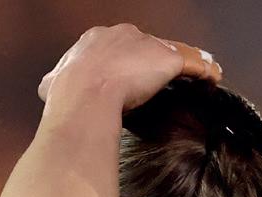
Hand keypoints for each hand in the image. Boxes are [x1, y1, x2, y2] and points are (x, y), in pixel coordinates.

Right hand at [40, 24, 220, 108]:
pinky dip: (204, 70)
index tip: (131, 74)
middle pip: (148, 45)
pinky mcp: (168, 60)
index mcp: (95, 40)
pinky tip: (213, 79)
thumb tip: (48, 86)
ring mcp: (147, 45)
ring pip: (173, 50)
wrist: (85, 94)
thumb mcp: (54, 84)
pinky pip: (192, 64)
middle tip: (164, 76)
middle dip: (156, 58)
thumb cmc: (68, 93)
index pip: (118, 46)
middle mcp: (123, 35)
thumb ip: (56, 82)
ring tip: (202, 72)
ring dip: (187, 60)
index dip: (126, 60)